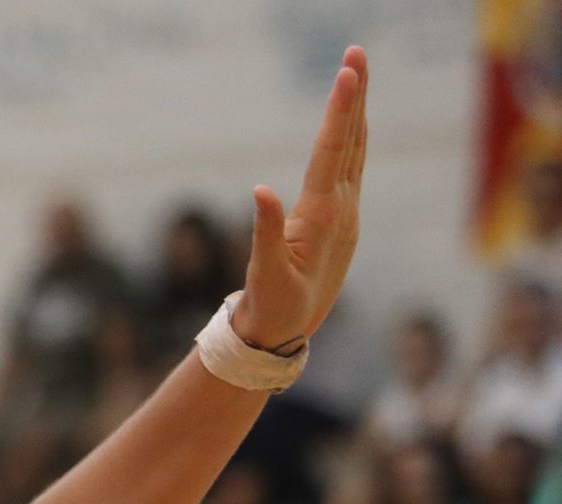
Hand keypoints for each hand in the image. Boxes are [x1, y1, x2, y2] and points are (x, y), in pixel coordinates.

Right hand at [231, 46, 367, 349]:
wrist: (286, 335)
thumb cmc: (272, 308)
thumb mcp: (264, 275)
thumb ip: (264, 232)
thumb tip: (260, 190)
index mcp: (321, 217)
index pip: (332, 152)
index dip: (339, 111)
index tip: (346, 74)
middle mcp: (341, 210)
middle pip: (351, 141)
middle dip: (354, 96)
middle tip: (357, 54)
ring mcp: (345, 214)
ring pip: (354, 151)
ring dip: (356, 111)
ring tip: (356, 75)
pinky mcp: (341, 221)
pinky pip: (350, 168)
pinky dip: (351, 138)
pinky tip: (353, 124)